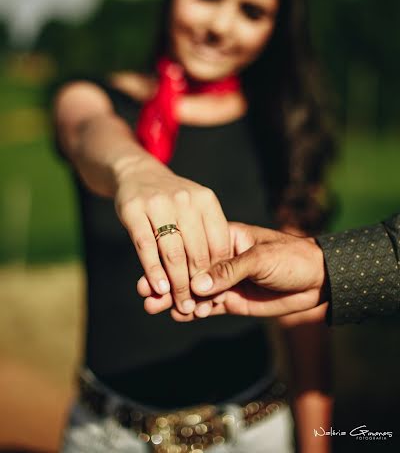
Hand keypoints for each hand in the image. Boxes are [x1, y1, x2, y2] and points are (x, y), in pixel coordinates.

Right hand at [114, 157, 229, 314]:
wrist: (137, 173)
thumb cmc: (172, 200)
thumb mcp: (195, 207)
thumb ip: (205, 236)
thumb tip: (218, 279)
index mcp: (206, 200)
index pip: (218, 243)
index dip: (219, 272)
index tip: (218, 296)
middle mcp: (185, 200)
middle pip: (197, 251)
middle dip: (199, 284)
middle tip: (198, 307)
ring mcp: (159, 204)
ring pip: (173, 252)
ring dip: (178, 284)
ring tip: (181, 305)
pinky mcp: (134, 211)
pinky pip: (146, 247)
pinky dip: (154, 270)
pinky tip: (159, 288)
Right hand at [138, 222, 327, 320]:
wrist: (318, 280)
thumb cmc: (291, 258)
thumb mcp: (260, 258)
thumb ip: (229, 271)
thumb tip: (197, 285)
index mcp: (227, 238)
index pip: (194, 248)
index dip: (173, 260)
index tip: (153, 271)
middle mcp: (222, 260)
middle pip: (189, 270)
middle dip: (167, 280)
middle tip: (144, 292)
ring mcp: (227, 281)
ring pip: (195, 291)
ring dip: (175, 298)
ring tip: (153, 306)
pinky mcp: (234, 301)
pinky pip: (209, 306)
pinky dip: (193, 311)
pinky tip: (178, 315)